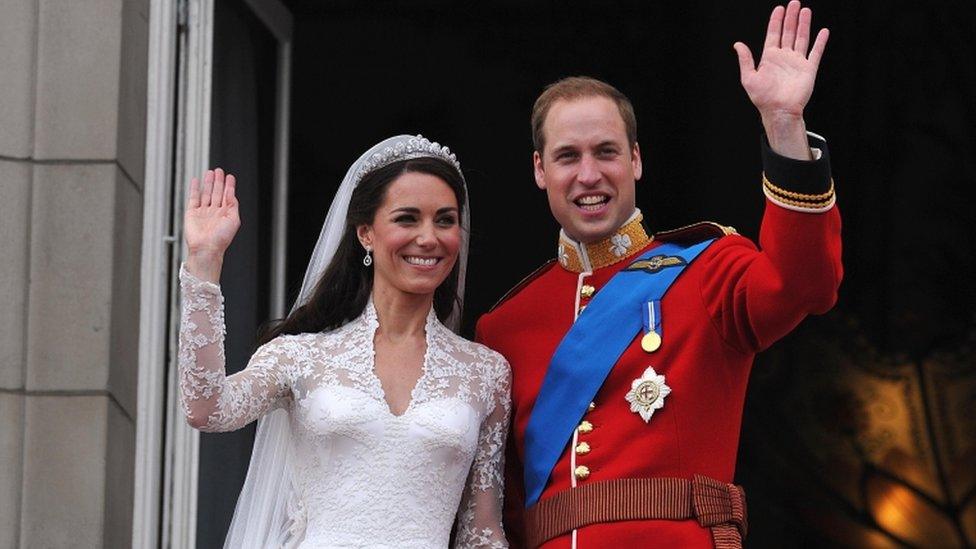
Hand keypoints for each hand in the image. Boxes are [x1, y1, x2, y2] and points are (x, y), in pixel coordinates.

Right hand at [183, 168, 239, 280]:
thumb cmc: (221, 239)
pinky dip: (194, 189)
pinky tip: (196, 181)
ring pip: (206, 193)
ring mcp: (203, 212)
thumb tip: (232, 193)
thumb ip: (233, 205)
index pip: (227, 196)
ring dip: (208, 183)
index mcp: (225, 214)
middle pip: (217, 192)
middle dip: (218, 181)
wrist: (206, 248)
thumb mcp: (234, 220)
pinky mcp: (192, 213)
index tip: (230, 177)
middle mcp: (214, 212)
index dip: (229, 186)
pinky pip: (193, 198)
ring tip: (210, 172)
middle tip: (219, 171)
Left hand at [733, 1, 827, 120]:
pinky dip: (820, 42)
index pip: (773, 34)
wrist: (779, 111)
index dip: (776, 21)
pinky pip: (815, 52)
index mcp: (769, 58)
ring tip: (805, 11)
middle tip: (794, 3)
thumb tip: (738, 44)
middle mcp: (784, 57)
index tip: (779, 9)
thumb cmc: (763, 98)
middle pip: (788, 32)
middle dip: (791, 18)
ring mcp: (797, 62)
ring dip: (803, 25)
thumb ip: (745, 60)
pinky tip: (823, 31)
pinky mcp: (808, 69)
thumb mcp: (749, 77)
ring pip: (801, 38)